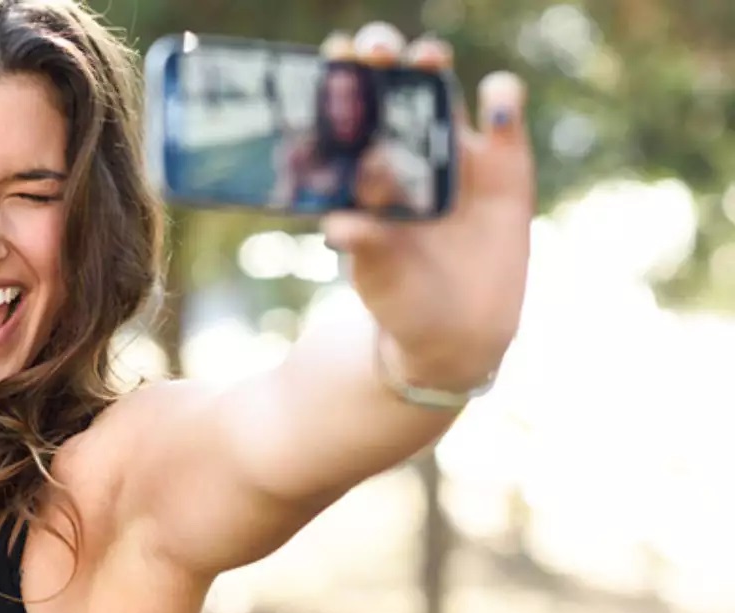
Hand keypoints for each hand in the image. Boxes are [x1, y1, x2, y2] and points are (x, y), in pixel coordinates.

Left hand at [322, 24, 533, 387]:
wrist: (457, 334)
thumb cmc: (400, 299)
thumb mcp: (379, 278)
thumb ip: (366, 246)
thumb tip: (340, 226)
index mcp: (362, 171)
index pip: (345, 113)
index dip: (337, 81)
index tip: (332, 61)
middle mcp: (404, 150)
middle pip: (391, 85)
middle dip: (382, 57)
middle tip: (375, 52)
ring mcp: (454, 154)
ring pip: (442, 89)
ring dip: (432, 64)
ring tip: (425, 60)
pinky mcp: (504, 166)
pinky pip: (506, 117)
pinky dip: (505, 99)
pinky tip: (497, 104)